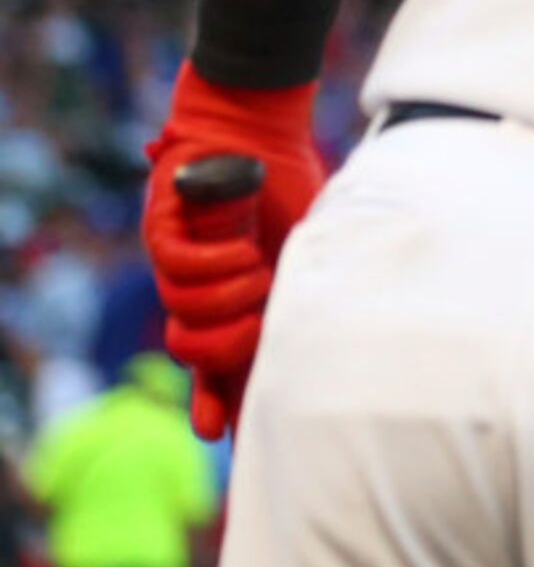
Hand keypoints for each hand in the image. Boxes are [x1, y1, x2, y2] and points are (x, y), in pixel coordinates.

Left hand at [143, 64, 326, 437]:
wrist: (258, 131)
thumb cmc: (286, 187)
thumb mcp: (310, 251)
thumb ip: (310, 294)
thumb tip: (339, 339)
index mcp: (232, 300)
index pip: (218, 363)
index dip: (215, 401)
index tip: (216, 435)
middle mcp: (198, 290)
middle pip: (193, 352)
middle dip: (226, 347)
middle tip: (257, 320)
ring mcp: (174, 265)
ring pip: (183, 318)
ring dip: (230, 299)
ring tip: (259, 272)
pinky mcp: (161, 234)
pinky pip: (179, 274)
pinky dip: (217, 268)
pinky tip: (243, 252)